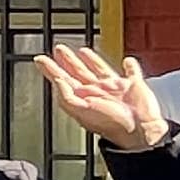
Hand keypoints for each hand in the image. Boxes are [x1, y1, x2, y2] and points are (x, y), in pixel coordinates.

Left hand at [34, 44, 167, 152]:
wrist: (139, 129)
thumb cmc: (112, 125)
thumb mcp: (82, 111)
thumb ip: (66, 97)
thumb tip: (57, 81)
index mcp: (83, 98)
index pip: (62, 80)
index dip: (51, 69)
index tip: (40, 60)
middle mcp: (97, 92)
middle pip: (78, 72)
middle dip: (67, 61)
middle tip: (58, 50)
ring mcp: (114, 89)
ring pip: (99, 69)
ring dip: (90, 60)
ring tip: (81, 51)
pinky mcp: (132, 86)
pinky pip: (131, 73)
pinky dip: (130, 66)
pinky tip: (128, 62)